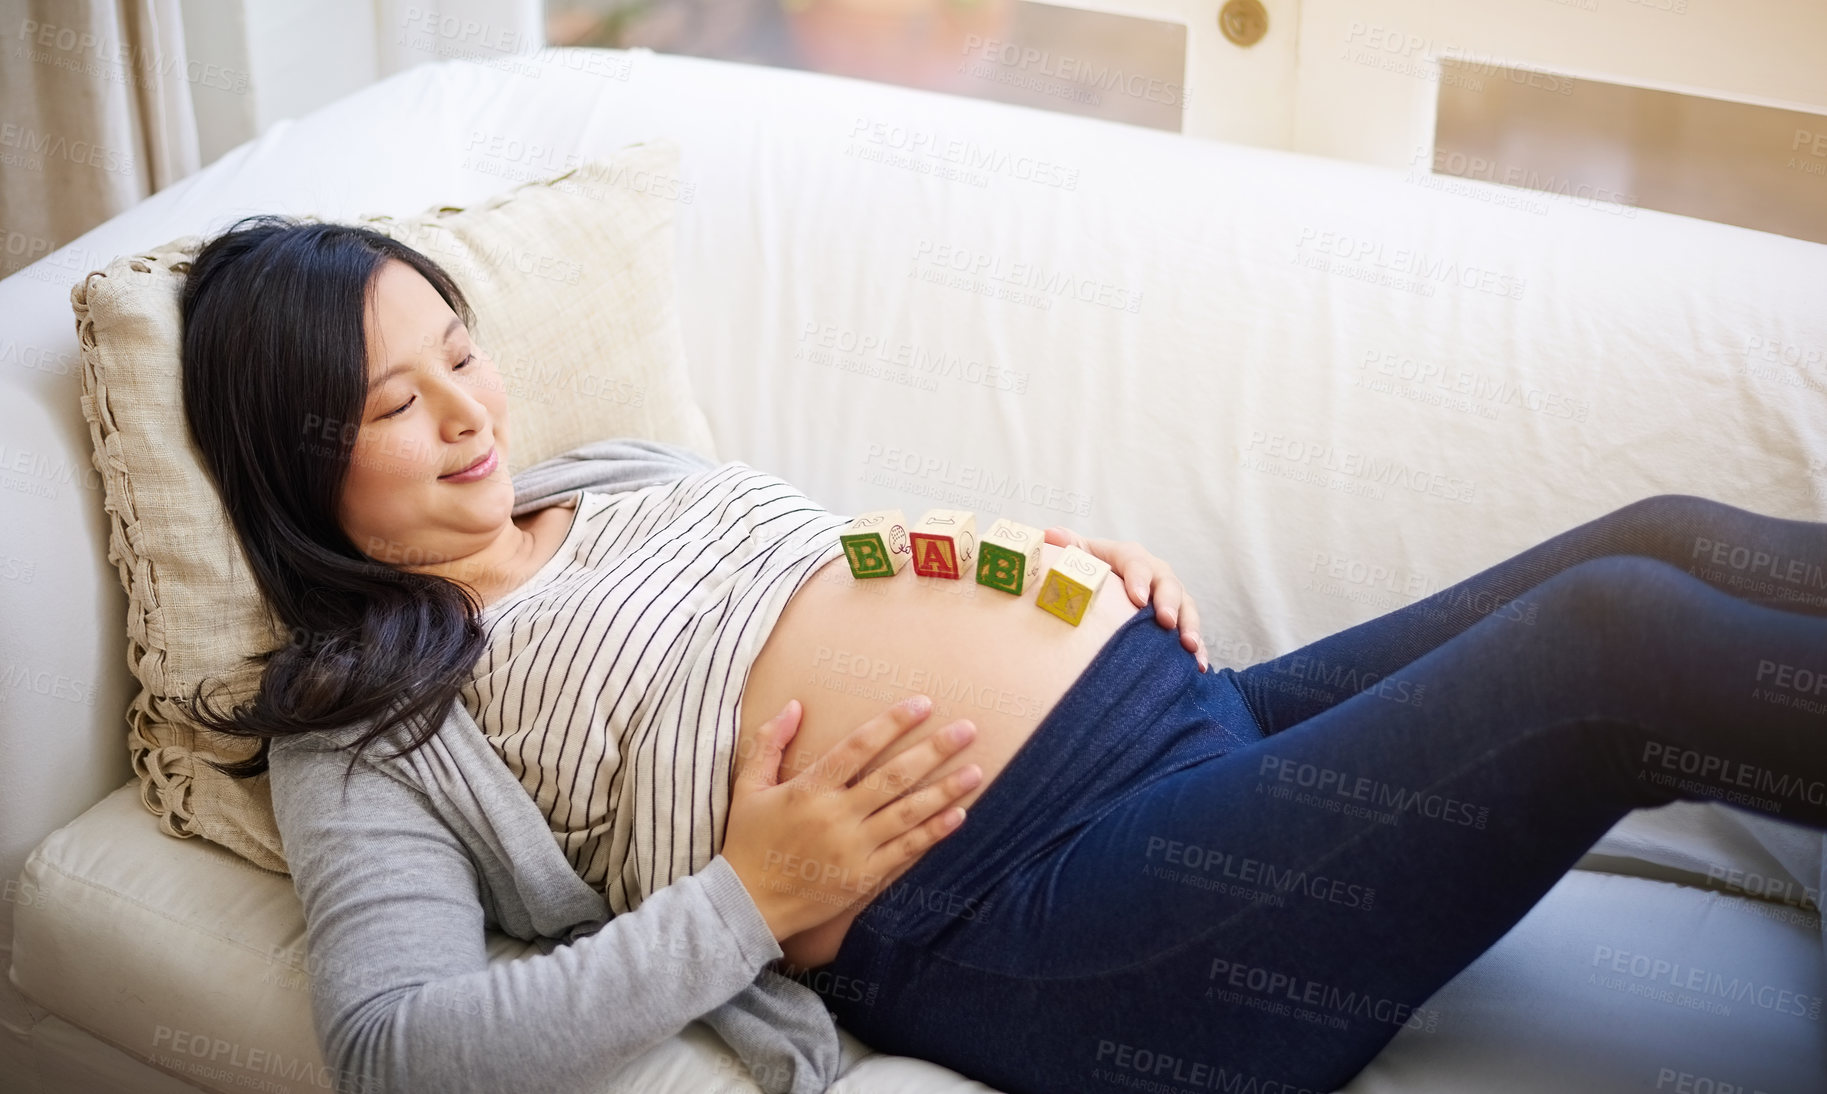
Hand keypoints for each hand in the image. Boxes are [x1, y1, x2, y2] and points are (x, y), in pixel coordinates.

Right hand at [721, 695, 982, 940]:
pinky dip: (933, 833)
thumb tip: (794, 704)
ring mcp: (853, 849)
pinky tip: (958, 816)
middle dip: (934, 750)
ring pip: (908, 813)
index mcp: (808, 789)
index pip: (858, 746)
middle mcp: (836, 816)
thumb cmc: (746, 843)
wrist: (745, 906)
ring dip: (945, 791)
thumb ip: (769, 743)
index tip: (924, 704)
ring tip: (976, 771)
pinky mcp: (862, 878)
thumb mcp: (748, 788)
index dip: (893, 723)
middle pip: (894, 776)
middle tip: (967, 729)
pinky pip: (905, 851)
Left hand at [1042, 526, 1207, 672]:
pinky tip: (1199, 666)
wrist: (1104, 582)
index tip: (1138, 599)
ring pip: (1187, 607)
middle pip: (1168, 583)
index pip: (1136, 562)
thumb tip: (1050, 536)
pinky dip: (1199, 648)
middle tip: (1167, 622)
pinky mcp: (1178, 618)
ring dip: (1191, 626)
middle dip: (1170, 603)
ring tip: (1190, 647)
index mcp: (1129, 557)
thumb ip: (1066, 545)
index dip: (1139, 579)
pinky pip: (1191, 631)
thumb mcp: (1077, 554)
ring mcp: (1170, 596)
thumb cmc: (1089, 569)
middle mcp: (1155, 573)